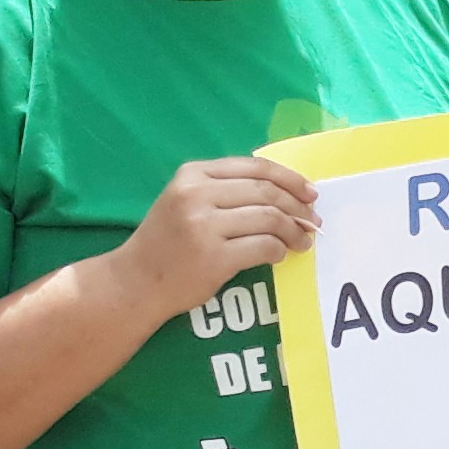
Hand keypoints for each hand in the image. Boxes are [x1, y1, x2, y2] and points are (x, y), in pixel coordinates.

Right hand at [117, 157, 318, 315]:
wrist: (135, 281)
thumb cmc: (167, 240)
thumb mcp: (185, 200)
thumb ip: (226, 188)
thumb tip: (288, 190)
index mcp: (192, 174)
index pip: (256, 168)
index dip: (290, 179)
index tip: (310, 192)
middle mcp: (196, 194)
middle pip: (267, 192)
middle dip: (298, 207)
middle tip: (314, 221)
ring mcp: (204, 226)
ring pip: (270, 219)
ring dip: (295, 231)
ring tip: (303, 241)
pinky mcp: (214, 257)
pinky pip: (264, 247)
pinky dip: (280, 250)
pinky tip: (281, 254)